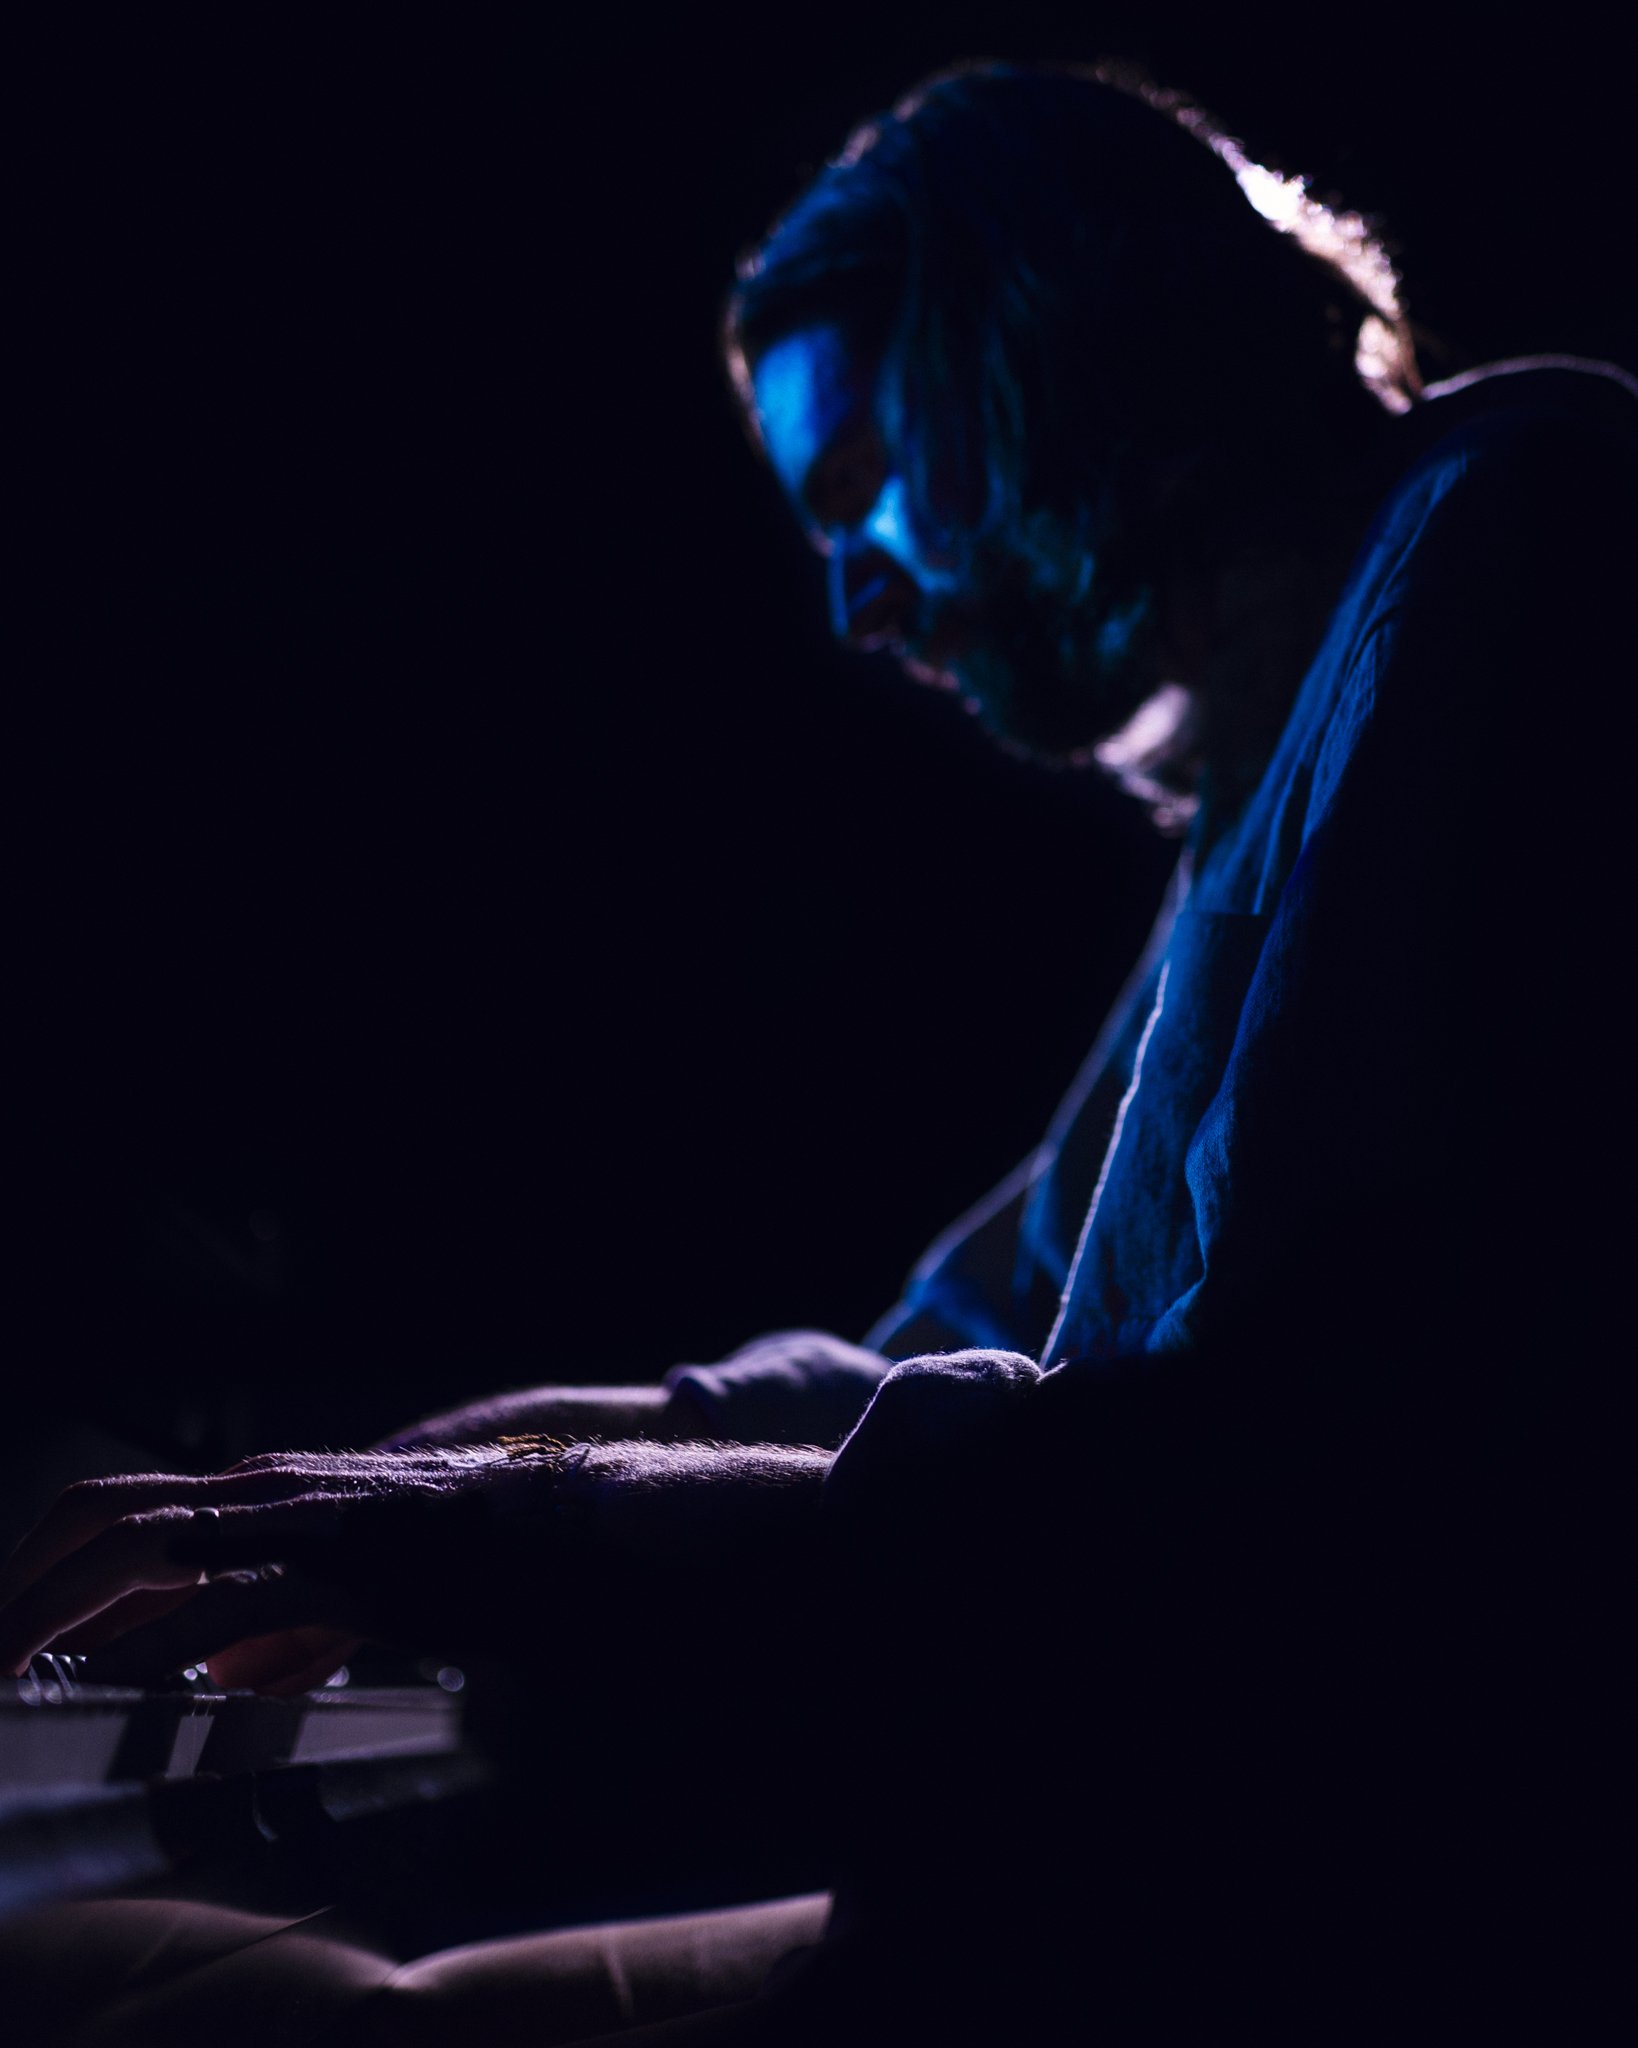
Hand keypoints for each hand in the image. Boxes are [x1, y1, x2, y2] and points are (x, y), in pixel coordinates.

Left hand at [0, 1445, 574, 1688]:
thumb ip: (282, 1630)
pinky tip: (126, 1688)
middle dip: (23, 1587)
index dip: (39, 1572)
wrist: (553, 1529)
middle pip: (101, 1514)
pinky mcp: (340, 1563)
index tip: (1, 1639)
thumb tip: (223, 1680)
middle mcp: (260, 1491)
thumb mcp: (350, 1593)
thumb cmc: (456, 1558)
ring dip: (58, 1613)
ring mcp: (296, 1520)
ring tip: (9, 1674)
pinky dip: (162, 1644)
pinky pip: (230, 1598)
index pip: (112, 1514)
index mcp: (254, 1494)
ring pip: (142, 1545)